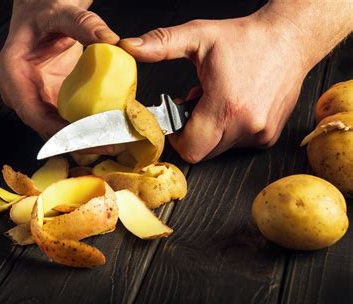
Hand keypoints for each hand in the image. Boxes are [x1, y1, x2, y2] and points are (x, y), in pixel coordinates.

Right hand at [0, 0, 118, 139]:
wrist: (41, 12)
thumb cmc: (43, 12)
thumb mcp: (61, 13)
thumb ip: (83, 23)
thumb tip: (109, 39)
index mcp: (11, 73)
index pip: (33, 113)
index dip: (60, 131)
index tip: (87, 138)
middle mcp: (18, 92)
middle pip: (44, 127)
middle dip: (75, 141)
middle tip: (105, 145)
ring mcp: (33, 98)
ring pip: (54, 129)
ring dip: (80, 139)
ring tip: (108, 142)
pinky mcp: (47, 100)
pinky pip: (62, 120)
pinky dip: (82, 128)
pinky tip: (103, 132)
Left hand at [119, 13, 309, 162]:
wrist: (290, 39)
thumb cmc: (247, 38)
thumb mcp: (199, 35)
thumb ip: (161, 44)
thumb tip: (129, 46)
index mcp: (225, 106)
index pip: (190, 149)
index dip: (177, 139)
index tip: (176, 120)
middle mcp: (246, 125)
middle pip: (203, 152)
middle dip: (192, 133)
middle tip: (197, 104)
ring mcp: (260, 133)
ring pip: (220, 149)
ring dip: (211, 131)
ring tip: (218, 101)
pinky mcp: (269, 135)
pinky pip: (238, 144)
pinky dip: (229, 130)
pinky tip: (234, 105)